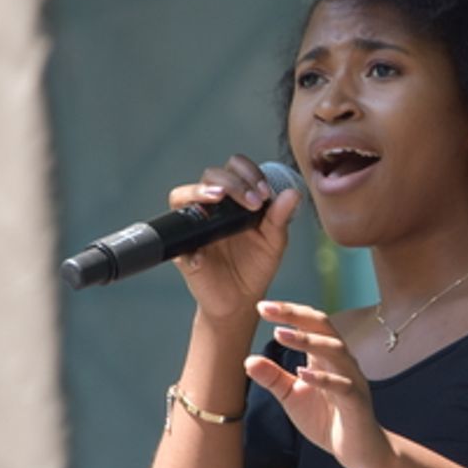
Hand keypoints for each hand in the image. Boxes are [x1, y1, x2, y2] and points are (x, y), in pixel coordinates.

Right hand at [168, 155, 300, 319]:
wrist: (241, 299)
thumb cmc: (256, 264)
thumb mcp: (274, 240)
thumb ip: (281, 216)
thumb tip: (292, 192)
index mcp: (235, 198)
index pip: (236, 168)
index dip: (249, 172)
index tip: (264, 192)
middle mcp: (212, 206)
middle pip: (211, 175)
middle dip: (233, 182)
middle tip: (253, 202)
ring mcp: (194, 224)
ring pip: (182, 195)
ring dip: (200, 192)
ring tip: (219, 198)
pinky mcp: (182, 248)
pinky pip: (175, 238)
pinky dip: (187, 244)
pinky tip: (201, 256)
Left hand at [247, 301, 392, 467]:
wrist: (357, 450)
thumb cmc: (326, 419)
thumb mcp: (292, 396)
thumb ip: (273, 378)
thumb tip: (248, 360)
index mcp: (325, 356)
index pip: (309, 324)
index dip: (288, 313)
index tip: (261, 307)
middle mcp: (341, 361)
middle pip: (323, 326)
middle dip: (296, 315)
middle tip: (267, 309)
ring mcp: (351, 379)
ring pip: (334, 350)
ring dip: (307, 341)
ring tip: (280, 334)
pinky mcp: (356, 402)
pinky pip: (342, 385)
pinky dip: (322, 378)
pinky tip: (302, 374)